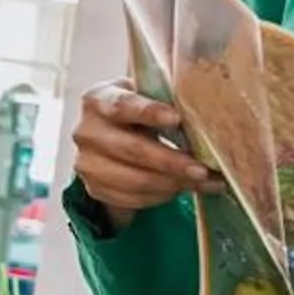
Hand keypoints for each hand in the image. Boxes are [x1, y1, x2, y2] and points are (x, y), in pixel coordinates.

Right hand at [70, 79, 214, 226]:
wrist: (115, 135)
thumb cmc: (140, 110)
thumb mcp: (149, 96)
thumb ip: (168, 100)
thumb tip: (207, 116)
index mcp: (99, 99)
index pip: (123, 105)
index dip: (149, 112)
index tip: (176, 118)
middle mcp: (87, 131)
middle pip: (132, 149)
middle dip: (171, 161)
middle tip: (202, 169)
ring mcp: (87, 163)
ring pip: (134, 179)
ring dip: (172, 183)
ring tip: (202, 181)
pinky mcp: (95, 188)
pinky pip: (133, 198)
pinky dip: (162, 196)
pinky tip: (183, 188)